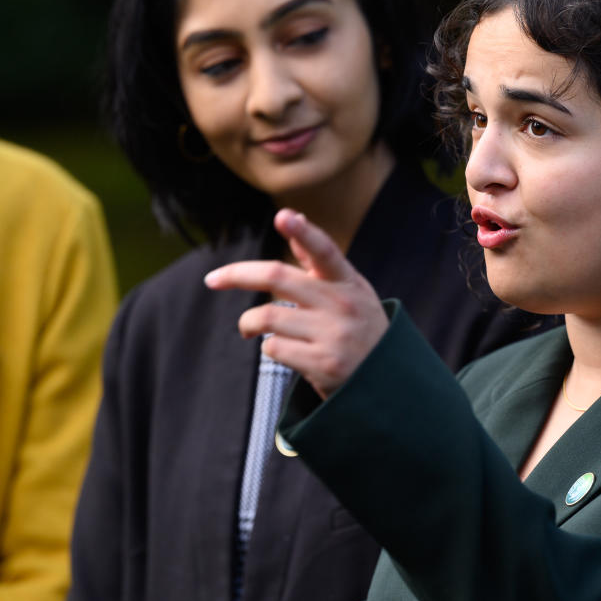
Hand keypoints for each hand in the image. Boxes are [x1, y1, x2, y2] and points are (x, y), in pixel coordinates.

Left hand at [204, 208, 387, 397]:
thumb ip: (318, 261)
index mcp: (348, 283)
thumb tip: (290, 219)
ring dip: (249, 322)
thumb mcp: (350, 291)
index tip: (284, 216)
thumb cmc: (361, 328)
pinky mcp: (323, 365)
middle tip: (212, 279)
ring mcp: (334, 336)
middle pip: (278, 277)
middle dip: (237, 275)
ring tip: (248, 328)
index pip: (325, 251)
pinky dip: (268, 347)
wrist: (388, 383)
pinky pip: (274, 348)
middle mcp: (342, 306)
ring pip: (268, 317)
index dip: (304, 232)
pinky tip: (279, 349)